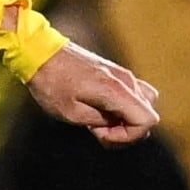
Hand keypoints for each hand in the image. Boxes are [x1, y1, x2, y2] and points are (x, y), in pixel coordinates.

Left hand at [29, 43, 158, 143]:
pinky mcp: (116, 73)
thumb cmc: (52, 84)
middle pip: (148, 115)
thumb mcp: (71, 113)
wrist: (41, 53)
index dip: (129, 136)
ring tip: (98, 121)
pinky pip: (133, 96)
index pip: (147, 120)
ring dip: (126, 120)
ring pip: (143, 105)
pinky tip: (99, 110)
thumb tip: (118, 124)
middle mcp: (126, 80)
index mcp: (116, 90)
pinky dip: (122, 108)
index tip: (102, 134)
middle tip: (97, 129)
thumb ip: (101, 122)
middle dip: (126, 131)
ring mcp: (123, 75)